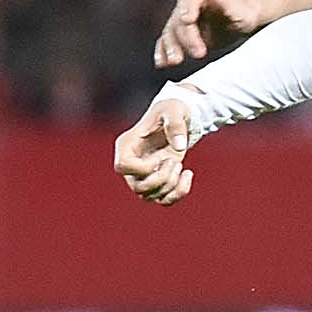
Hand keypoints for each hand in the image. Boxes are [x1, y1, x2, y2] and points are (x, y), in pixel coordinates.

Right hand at [114, 89, 195, 204]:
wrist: (179, 118)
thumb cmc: (172, 110)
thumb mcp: (175, 110)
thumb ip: (175, 124)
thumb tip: (178, 147)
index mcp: (127, 145)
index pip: (123, 166)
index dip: (142, 168)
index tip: (158, 158)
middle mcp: (131, 163)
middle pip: (137, 187)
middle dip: (161, 178)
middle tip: (173, 161)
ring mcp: (143, 176)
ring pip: (150, 196)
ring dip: (170, 185)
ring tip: (179, 165)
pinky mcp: (158, 182)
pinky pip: (163, 201)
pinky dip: (178, 193)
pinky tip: (188, 174)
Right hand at [154, 0, 260, 66]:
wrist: (238, 20)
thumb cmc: (241, 12)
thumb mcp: (241, 8)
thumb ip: (230, 6)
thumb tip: (223, 4)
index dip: (188, 8)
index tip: (188, 21)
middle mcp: (187, 2)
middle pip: (179, 18)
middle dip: (186, 37)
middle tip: (199, 53)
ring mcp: (180, 16)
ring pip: (170, 31)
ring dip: (171, 46)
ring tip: (176, 61)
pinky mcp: (178, 32)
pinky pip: (166, 40)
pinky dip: (162, 51)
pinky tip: (162, 63)